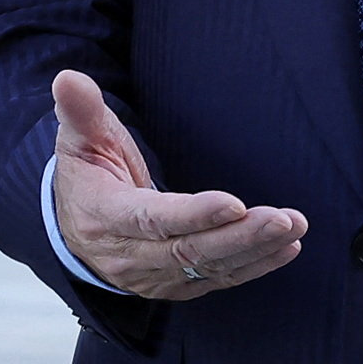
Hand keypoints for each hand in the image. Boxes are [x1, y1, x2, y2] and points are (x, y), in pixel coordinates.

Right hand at [51, 70, 304, 300]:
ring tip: (294, 228)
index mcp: (105, 217)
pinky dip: (254, 266)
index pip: (153, 219)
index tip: (234, 203)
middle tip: (283, 219)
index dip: (194, 215)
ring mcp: (153, 276)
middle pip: (189, 250)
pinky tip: (285, 249)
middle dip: (241, 236)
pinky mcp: (174, 285)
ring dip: (256, 250)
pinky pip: (217, 279)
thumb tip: (68, 78)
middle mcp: (129, 255)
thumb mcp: (79, 139)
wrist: (75, 230)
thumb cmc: (86, 177)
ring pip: (209, 268)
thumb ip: (80, 110)